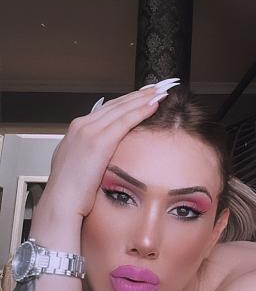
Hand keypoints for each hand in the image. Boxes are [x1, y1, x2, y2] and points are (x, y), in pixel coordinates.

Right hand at [30, 80, 178, 250]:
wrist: (60, 204)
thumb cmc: (71, 193)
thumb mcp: (78, 167)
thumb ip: (90, 154)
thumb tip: (103, 155)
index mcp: (76, 131)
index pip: (106, 109)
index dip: (126, 101)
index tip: (141, 95)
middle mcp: (81, 126)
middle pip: (115, 104)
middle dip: (137, 94)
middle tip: (156, 86)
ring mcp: (89, 131)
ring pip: (122, 108)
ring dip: (143, 98)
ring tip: (160, 91)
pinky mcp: (99, 141)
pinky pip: (125, 120)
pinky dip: (141, 110)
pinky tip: (154, 104)